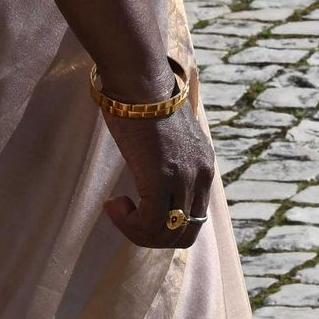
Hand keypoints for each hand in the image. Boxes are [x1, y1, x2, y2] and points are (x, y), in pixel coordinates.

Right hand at [101, 91, 216, 251]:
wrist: (139, 81)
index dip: (167, 226)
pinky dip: (128, 223)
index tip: (140, 211)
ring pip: (167, 233)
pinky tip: (113, 203)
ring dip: (136, 231)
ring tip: (118, 208)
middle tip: (127, 218)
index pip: (196, 219)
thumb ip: (172, 162)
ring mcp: (184, 177)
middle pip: (186, 234)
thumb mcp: (168, 139)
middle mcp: (201, 174)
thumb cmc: (145, 105)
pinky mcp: (162, 176)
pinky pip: (149, 223)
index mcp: (205, 166)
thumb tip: (156, 181)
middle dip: (153, 237)